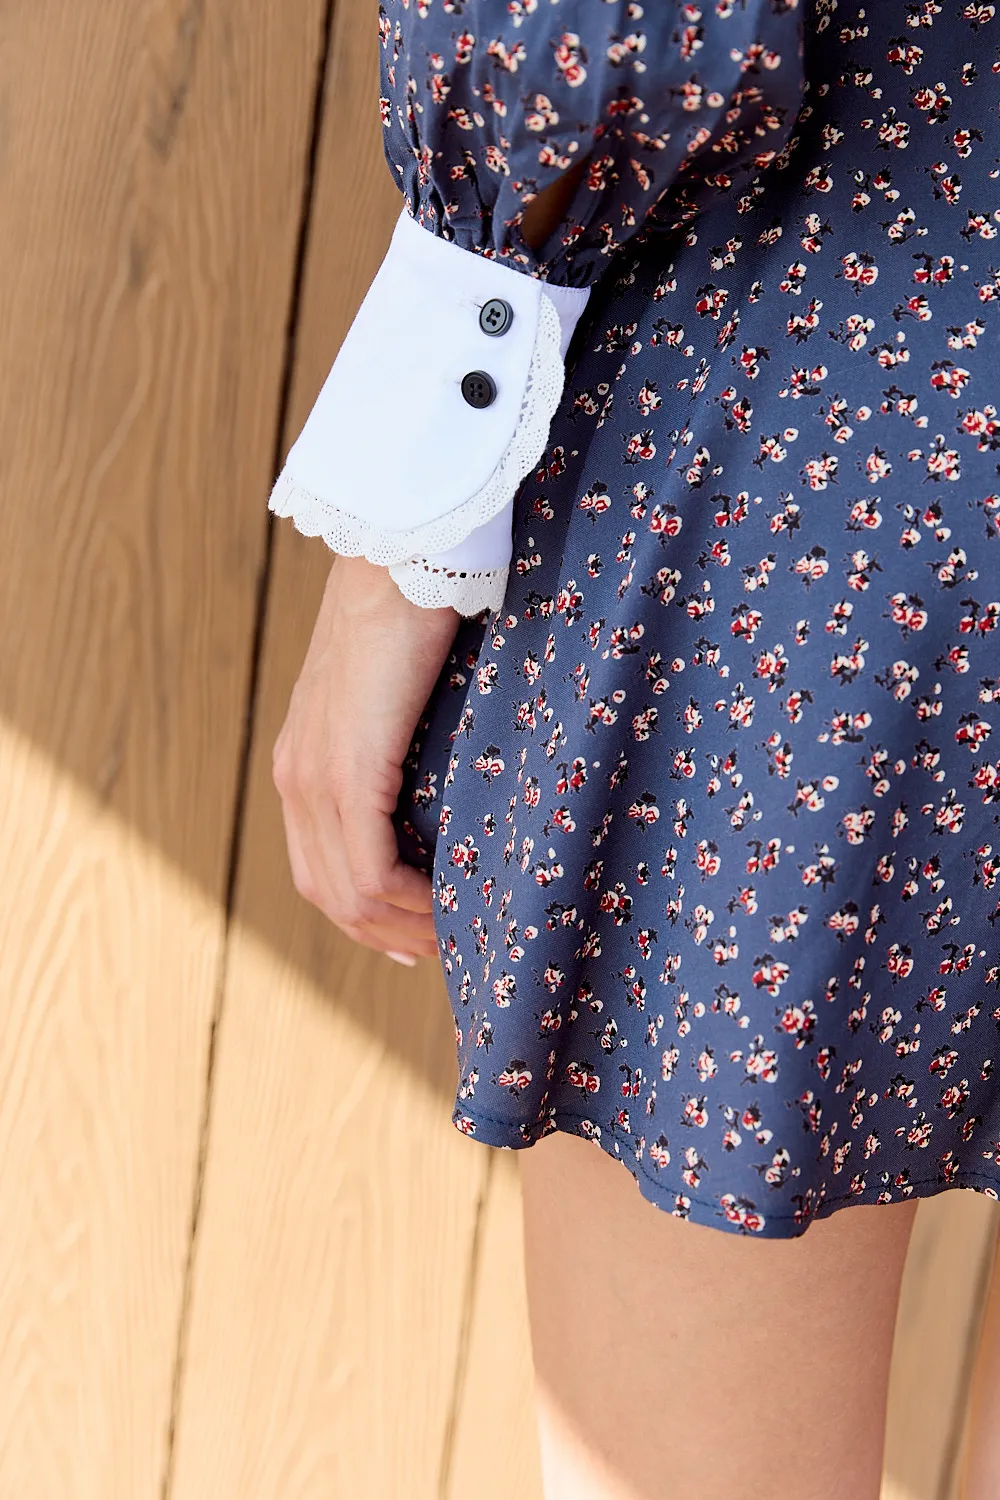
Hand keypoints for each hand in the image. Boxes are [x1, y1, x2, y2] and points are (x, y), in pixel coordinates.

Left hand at [272, 555, 460, 963]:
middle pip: (327, 894)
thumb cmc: (420, 613)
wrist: (404, 553)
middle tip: (442, 950)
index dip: (365, 916)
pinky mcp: (345, 771)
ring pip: (345, 893)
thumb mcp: (403, 698)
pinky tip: (443, 906)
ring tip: (453, 938)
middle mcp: (296, 777)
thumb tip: (445, 788)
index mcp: (304, 761)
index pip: (320, 866)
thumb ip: (404, 747)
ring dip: (400, 928)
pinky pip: (367, 870)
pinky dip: (406, 903)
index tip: (415, 938)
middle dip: (385, 934)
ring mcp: (314, 777)